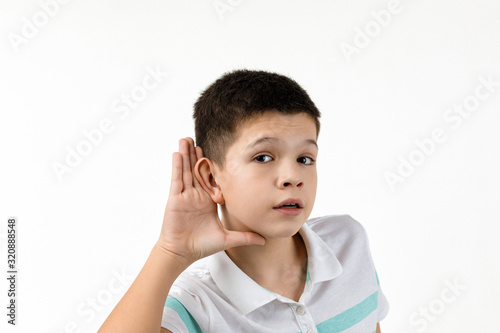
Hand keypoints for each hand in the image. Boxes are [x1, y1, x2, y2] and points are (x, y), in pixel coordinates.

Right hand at [156, 137, 264, 264]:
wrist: (183, 254)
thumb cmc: (201, 246)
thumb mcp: (227, 239)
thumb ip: (245, 237)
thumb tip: (264, 240)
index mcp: (208, 201)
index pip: (212, 179)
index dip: (213, 166)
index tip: (218, 152)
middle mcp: (196, 196)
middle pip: (197, 170)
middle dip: (197, 154)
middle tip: (198, 138)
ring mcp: (185, 196)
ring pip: (186, 170)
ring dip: (186, 154)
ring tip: (186, 138)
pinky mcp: (175, 199)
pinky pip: (177, 179)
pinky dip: (177, 166)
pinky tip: (177, 153)